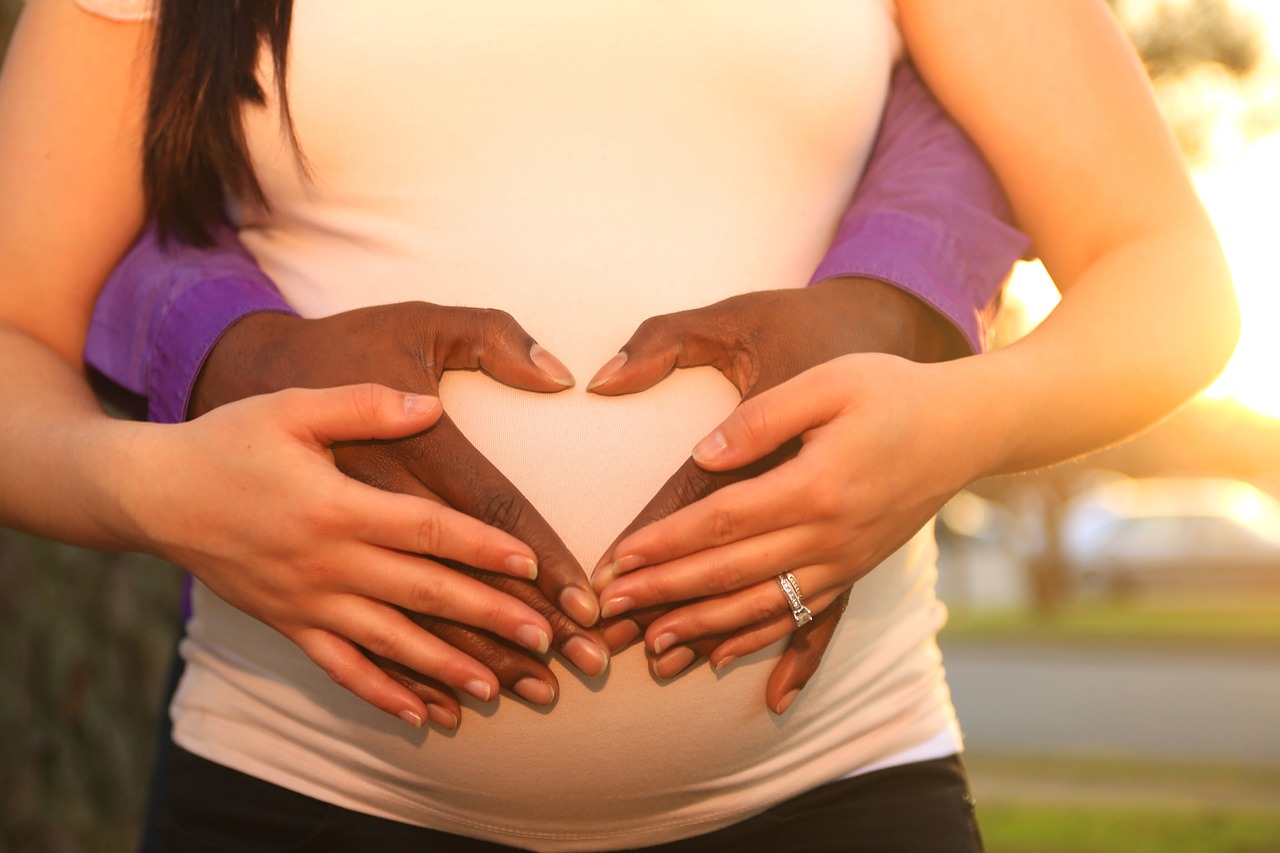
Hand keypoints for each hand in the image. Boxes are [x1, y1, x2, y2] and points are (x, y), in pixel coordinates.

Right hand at [129, 383, 554, 729]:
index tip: (532, 566)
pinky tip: (422, 716)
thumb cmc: (228, 442)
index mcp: (335, 505)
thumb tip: (431, 405)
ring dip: (446, 668)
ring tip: (498, 688)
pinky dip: (382, 695)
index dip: (483, 547)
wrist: (154, 494)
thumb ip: (363, 405)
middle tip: (542, 639)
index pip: (427, 530)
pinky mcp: (288, 625)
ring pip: (389, 642)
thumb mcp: (291, 408)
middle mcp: (326, 562)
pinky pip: (341, 669)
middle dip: (487, 617)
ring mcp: (306, 601)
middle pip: (422, 593)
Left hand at [588, 278, 954, 712]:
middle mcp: (832, 535)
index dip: (664, 543)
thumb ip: (763, 417)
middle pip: (732, 573)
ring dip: (705, 629)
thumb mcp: (829, 382)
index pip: (721, 521)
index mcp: (817, 484)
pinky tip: (734, 666)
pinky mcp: (858, 570)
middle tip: (610, 613)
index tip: (616, 561)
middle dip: (665, 595)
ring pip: (765, 607)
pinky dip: (767, 644)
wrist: (968, 427)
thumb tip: (706, 453)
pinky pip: (807, 619)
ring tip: (653, 646)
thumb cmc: (894, 390)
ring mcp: (848, 560)